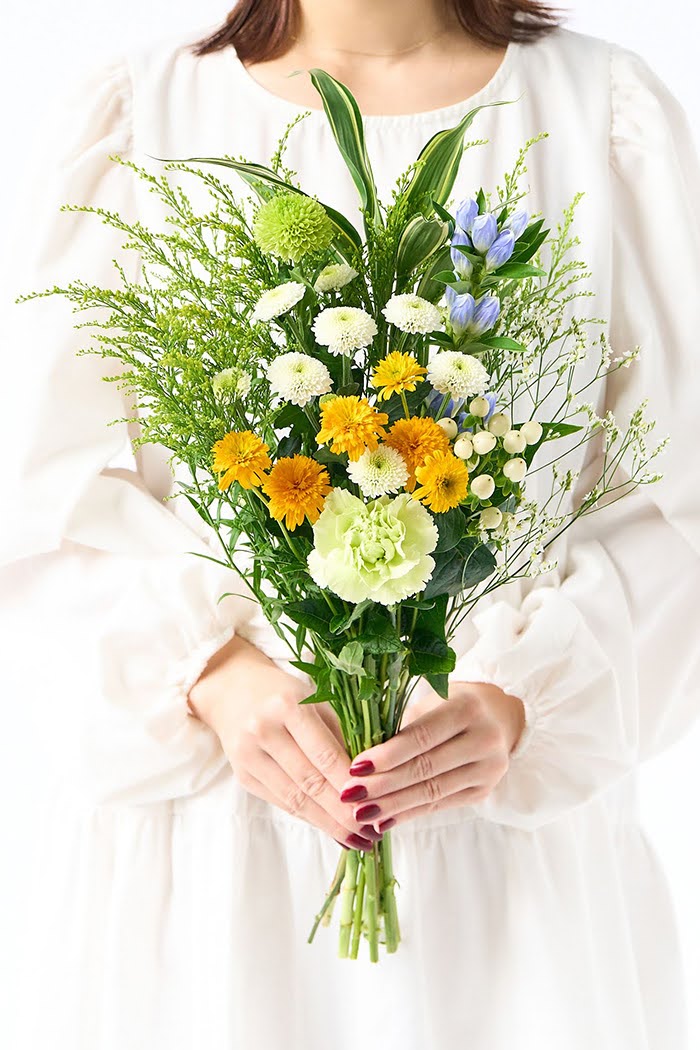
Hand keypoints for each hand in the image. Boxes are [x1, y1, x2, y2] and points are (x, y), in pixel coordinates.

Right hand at [187, 633, 379, 851]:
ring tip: (355, 840)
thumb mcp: (317, 701)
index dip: (350, 785)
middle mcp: (263, 730)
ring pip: (293, 799)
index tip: (376, 806)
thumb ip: (343, 734)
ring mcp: (248, 755)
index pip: (325, 754)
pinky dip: (309, 818)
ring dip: (327, 824)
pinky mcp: (242, 775)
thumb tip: (372, 779)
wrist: (232, 688)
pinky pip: (281, 802)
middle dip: (342, 813)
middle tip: (371, 834)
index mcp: (288, 705)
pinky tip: (330, 828)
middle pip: (309, 782)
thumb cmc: (285, 693)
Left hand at [338, 681, 525, 830]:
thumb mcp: (428, 704)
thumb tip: (361, 765)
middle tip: (350, 796)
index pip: (422, 737)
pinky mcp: (484, 790)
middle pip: (426, 768)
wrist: (497, 716)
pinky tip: (385, 820)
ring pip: (433, 792)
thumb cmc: (449, 705)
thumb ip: (401, 728)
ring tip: (362, 813)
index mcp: (466, 707)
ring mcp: (488, 768)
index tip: (355, 768)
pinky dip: (410, 813)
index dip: (388, 755)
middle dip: (384, 785)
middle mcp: (484, 738)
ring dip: (393, 806)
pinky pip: (440, 805)